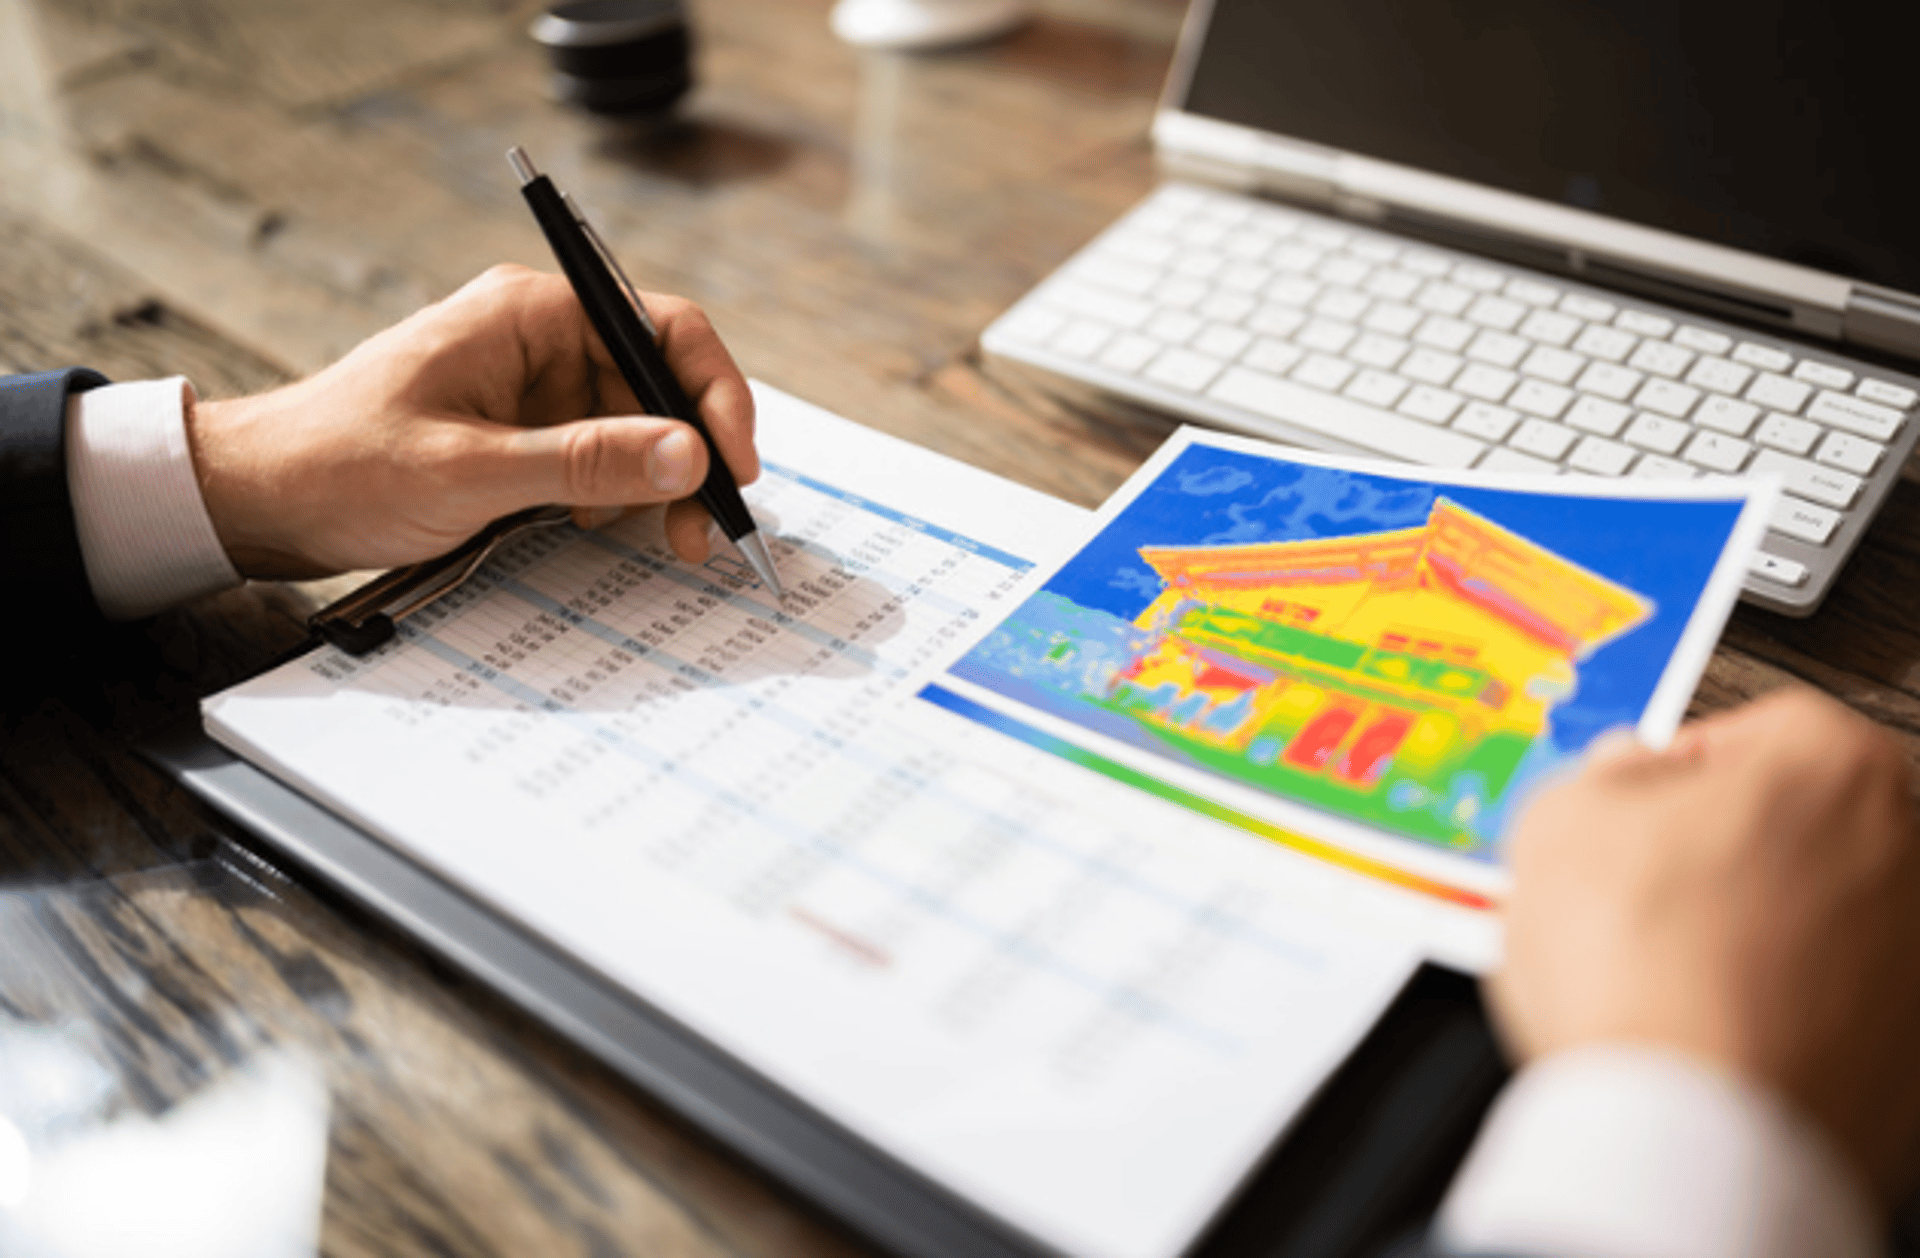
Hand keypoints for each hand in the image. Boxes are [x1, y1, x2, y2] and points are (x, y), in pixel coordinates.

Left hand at [185, 264, 756, 577]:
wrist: (258, 500)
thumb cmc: (340, 466)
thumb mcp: (470, 471)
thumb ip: (584, 462)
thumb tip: (689, 454)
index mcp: (529, 313)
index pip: (662, 327)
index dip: (714, 394)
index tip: (736, 464)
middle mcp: (540, 339)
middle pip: (659, 384)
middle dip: (691, 456)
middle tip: (705, 529)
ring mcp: (532, 388)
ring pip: (637, 428)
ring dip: (659, 484)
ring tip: (666, 541)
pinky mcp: (522, 434)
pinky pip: (598, 458)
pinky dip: (618, 497)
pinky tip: (603, 530)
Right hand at [1492, 688, 1919, 1199]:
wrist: (1688, 1135)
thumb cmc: (1642, 975)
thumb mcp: (1559, 819)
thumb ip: (1598, 773)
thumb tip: (1617, 775)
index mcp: (1834, 765)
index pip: (1752, 727)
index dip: (1671, 769)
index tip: (1629, 807)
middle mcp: (1903, 851)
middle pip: (1790, 825)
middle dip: (1711, 852)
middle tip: (1632, 889)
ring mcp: (1915, 960)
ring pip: (1807, 919)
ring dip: (1738, 934)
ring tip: (1651, 974)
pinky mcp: (1906, 1056)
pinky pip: (1822, 1008)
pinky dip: (1767, 1012)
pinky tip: (1693, 1029)